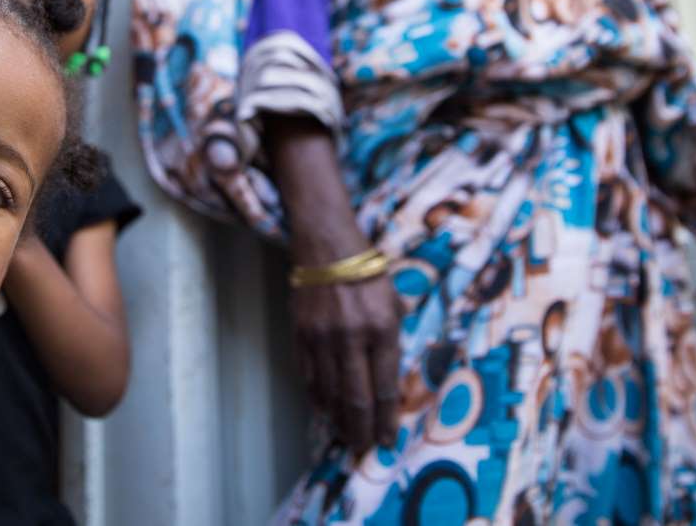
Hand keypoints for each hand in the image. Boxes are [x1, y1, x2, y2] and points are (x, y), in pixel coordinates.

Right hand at [291, 269, 402, 454]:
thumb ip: (393, 337)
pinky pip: (308, 376)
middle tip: (363, 449)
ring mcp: (322, 338)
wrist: (326, 245)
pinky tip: (324, 410)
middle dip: (361, 429)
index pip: (384, 387)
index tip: (387, 440)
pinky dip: (317, 398)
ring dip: (339, 419)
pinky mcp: (301, 334)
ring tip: (346, 436)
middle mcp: (351, 337)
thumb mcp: (394, 301)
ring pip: (329, 392)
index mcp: (381, 329)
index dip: (386, 419)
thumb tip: (388, 374)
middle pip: (356, 398)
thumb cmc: (367, 272)